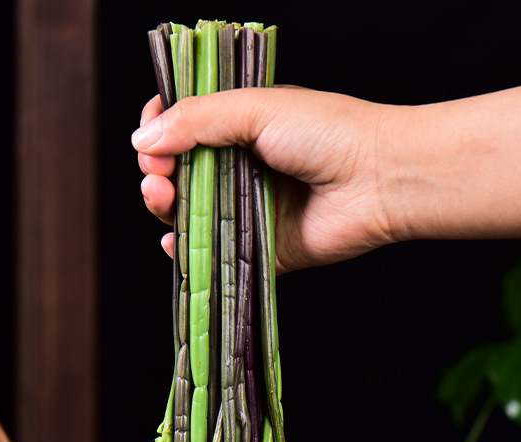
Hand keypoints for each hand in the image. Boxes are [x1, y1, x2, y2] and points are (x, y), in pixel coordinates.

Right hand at [132, 86, 398, 273]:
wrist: (379, 180)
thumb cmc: (328, 134)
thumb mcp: (257, 109)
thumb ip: (197, 119)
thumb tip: (141, 138)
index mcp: (240, 128)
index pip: (182, 128)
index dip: (159, 132)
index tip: (150, 138)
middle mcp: (241, 169)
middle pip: (178, 174)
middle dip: (156, 173)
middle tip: (158, 175)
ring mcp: (248, 209)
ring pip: (190, 214)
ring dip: (164, 207)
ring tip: (162, 196)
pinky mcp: (258, 248)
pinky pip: (213, 253)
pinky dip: (186, 251)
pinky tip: (173, 241)